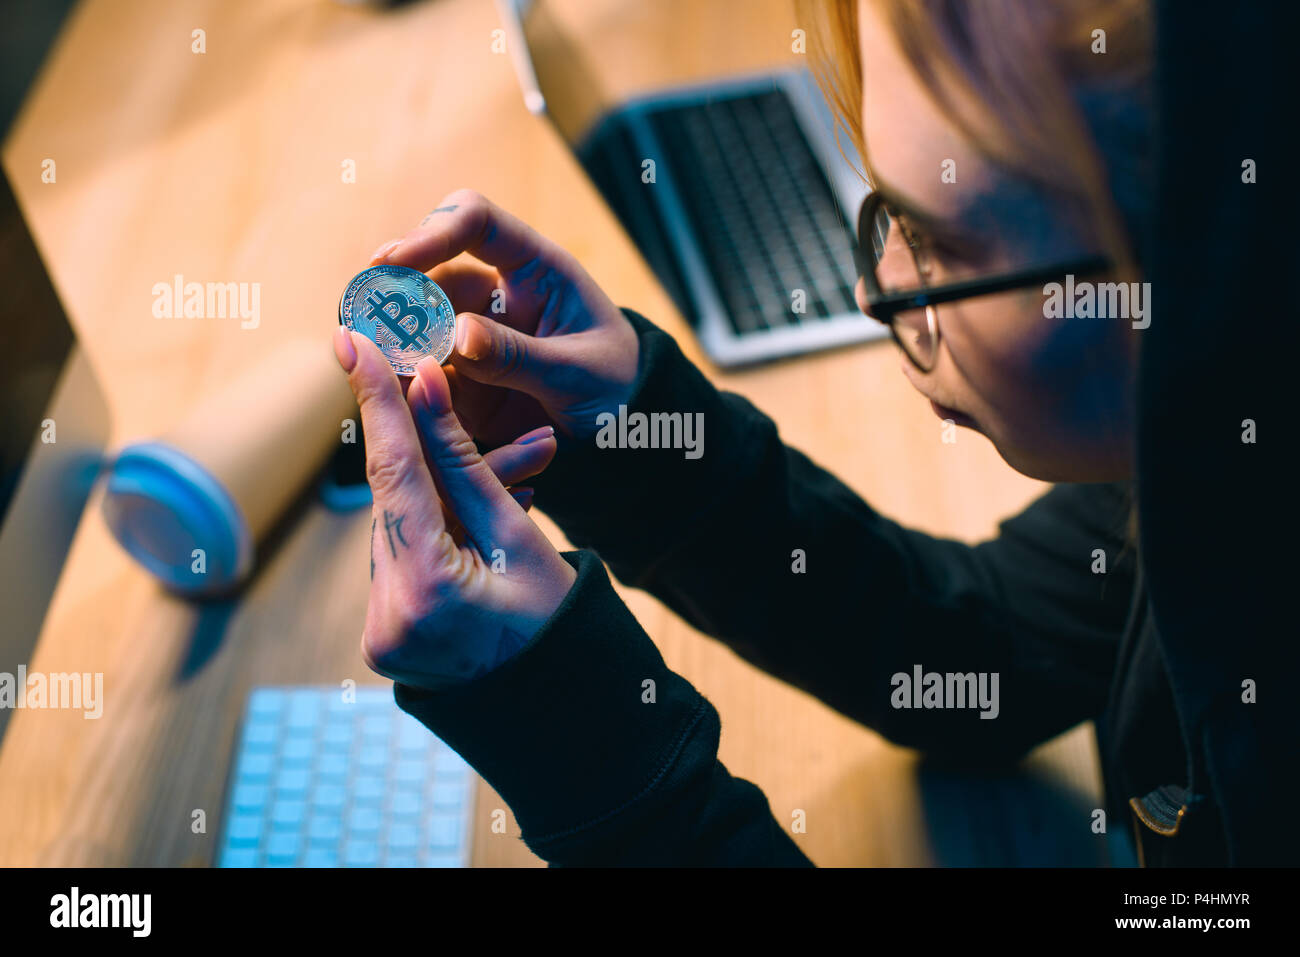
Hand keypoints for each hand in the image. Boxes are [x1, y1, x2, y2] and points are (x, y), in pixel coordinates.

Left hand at [333, 324, 576, 689]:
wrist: (564, 709)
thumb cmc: (559, 624)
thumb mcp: (520, 536)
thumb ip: (465, 462)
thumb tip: (425, 387)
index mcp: (429, 592)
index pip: (393, 475)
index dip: (376, 401)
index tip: (353, 340)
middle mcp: (388, 617)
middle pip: (396, 501)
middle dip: (426, 446)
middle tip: (435, 380)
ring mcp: (380, 633)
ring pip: (401, 527)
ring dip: (441, 491)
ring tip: (516, 469)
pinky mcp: (384, 635)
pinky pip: (405, 558)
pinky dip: (437, 528)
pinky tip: (481, 512)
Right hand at [367, 189, 639, 448]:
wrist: (626, 429)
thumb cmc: (618, 384)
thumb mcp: (580, 372)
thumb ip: (521, 355)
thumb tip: (458, 335)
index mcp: (534, 269)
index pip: (474, 223)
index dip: (431, 233)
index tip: (393, 261)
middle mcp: (496, 295)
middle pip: (429, 278)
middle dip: (395, 296)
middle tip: (364, 321)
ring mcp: (475, 338)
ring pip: (416, 330)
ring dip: (393, 345)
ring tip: (374, 365)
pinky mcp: (463, 382)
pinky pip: (423, 378)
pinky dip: (406, 387)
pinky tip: (394, 400)